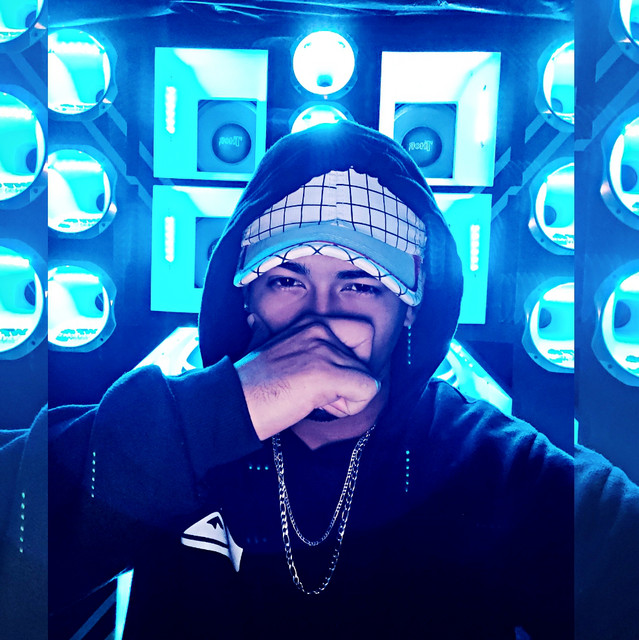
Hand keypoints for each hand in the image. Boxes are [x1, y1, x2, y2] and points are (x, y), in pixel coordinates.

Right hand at [234, 314, 379, 439]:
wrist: (229, 403)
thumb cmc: (248, 384)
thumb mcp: (262, 346)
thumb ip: (266, 331)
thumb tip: (254, 319)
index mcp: (311, 323)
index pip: (363, 332)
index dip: (354, 358)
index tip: (326, 375)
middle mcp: (320, 329)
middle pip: (367, 357)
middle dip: (353, 379)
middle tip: (323, 391)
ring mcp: (324, 350)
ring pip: (367, 378)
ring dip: (345, 397)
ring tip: (310, 399)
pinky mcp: (326, 373)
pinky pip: (367, 391)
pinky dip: (350, 407)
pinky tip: (319, 406)